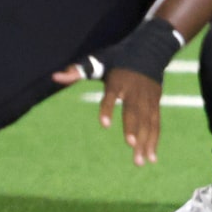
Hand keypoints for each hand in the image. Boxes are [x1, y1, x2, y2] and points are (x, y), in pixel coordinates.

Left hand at [53, 16, 181, 166]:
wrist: (151, 49)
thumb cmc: (119, 57)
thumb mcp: (99, 60)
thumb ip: (78, 71)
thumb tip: (55, 77)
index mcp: (118, 80)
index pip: (111, 95)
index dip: (108, 109)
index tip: (104, 124)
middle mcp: (135, 91)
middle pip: (134, 112)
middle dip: (133, 129)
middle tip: (130, 146)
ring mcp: (148, 98)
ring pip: (147, 122)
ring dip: (145, 142)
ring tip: (140, 162)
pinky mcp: (156, 104)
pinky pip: (155, 125)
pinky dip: (154, 141)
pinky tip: (151, 157)